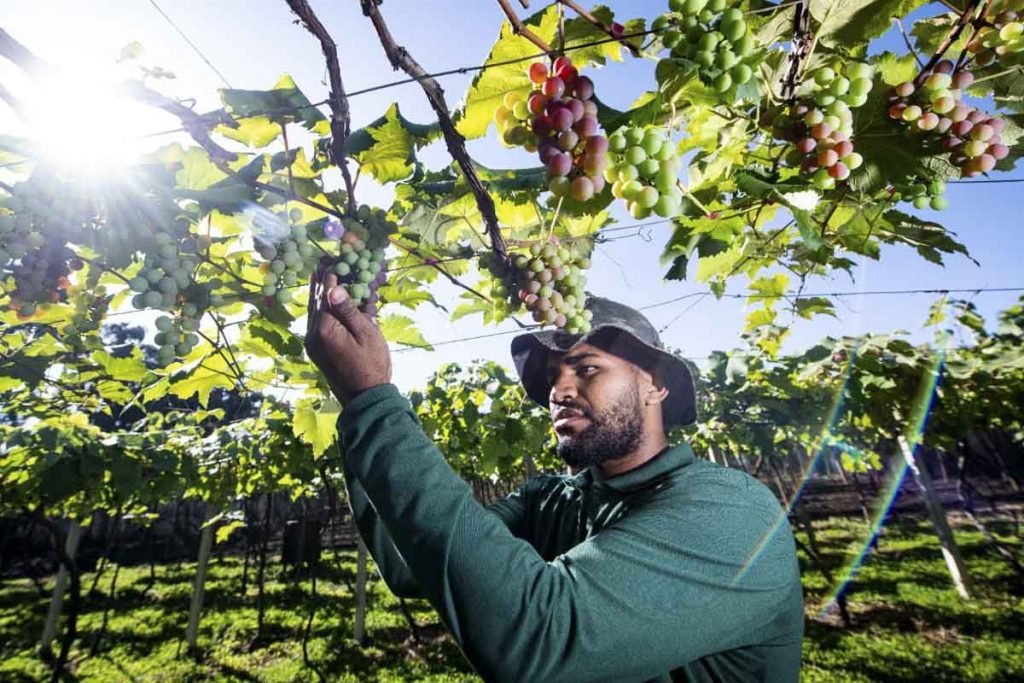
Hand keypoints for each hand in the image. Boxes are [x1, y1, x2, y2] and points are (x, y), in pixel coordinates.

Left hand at [305, 259, 390, 403]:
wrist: (365, 397)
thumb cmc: (372, 365)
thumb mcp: (367, 334)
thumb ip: (349, 310)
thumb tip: (334, 288)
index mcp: (325, 329)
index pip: (326, 294)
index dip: (332, 274)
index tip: (335, 258)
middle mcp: (313, 334)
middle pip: (316, 299)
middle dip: (322, 279)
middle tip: (326, 260)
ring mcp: (313, 342)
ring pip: (314, 309)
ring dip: (321, 291)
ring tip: (323, 272)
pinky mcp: (317, 348)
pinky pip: (318, 321)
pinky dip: (323, 307)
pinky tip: (327, 298)